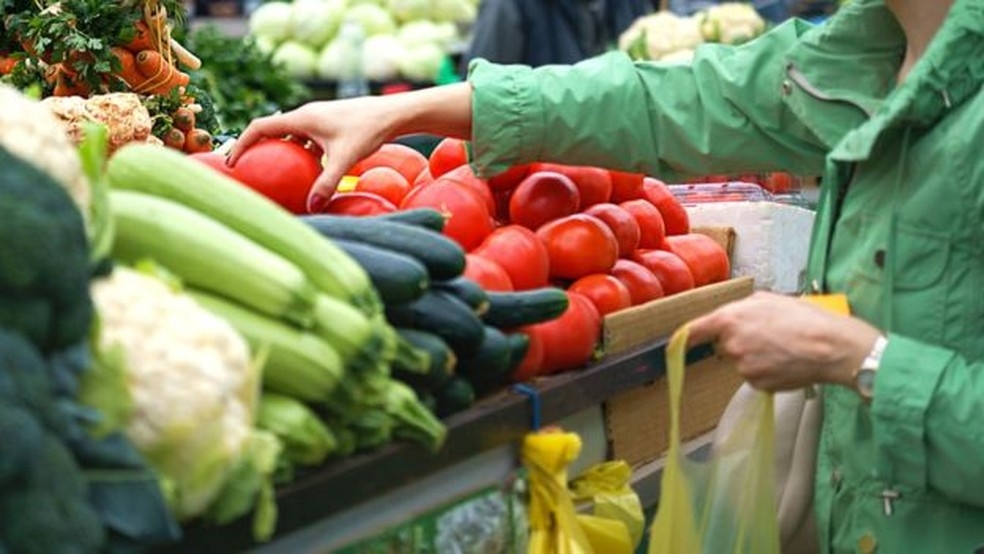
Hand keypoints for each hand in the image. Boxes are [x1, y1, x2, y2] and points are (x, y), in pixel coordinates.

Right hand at [227, 96, 399, 211]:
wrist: (392, 114)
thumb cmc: (369, 131)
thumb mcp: (346, 158)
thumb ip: (327, 182)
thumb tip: (312, 207)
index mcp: (301, 118)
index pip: (260, 128)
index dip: (242, 143)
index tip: (233, 163)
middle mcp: (306, 116)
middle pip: (272, 131)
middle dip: (257, 149)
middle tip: (247, 171)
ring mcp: (318, 120)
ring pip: (290, 136)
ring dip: (280, 152)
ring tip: (272, 175)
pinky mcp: (329, 126)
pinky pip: (307, 141)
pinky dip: (301, 155)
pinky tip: (307, 175)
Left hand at [687, 292, 882, 391]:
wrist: (830, 347)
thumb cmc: (804, 318)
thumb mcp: (769, 299)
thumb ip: (743, 307)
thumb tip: (737, 313)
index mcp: (729, 319)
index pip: (695, 330)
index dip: (684, 337)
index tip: (675, 342)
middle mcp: (731, 345)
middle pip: (725, 345)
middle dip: (741, 340)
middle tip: (770, 334)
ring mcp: (743, 367)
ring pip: (742, 361)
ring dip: (756, 356)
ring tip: (784, 347)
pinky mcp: (757, 384)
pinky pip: (755, 376)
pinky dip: (767, 370)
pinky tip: (786, 362)